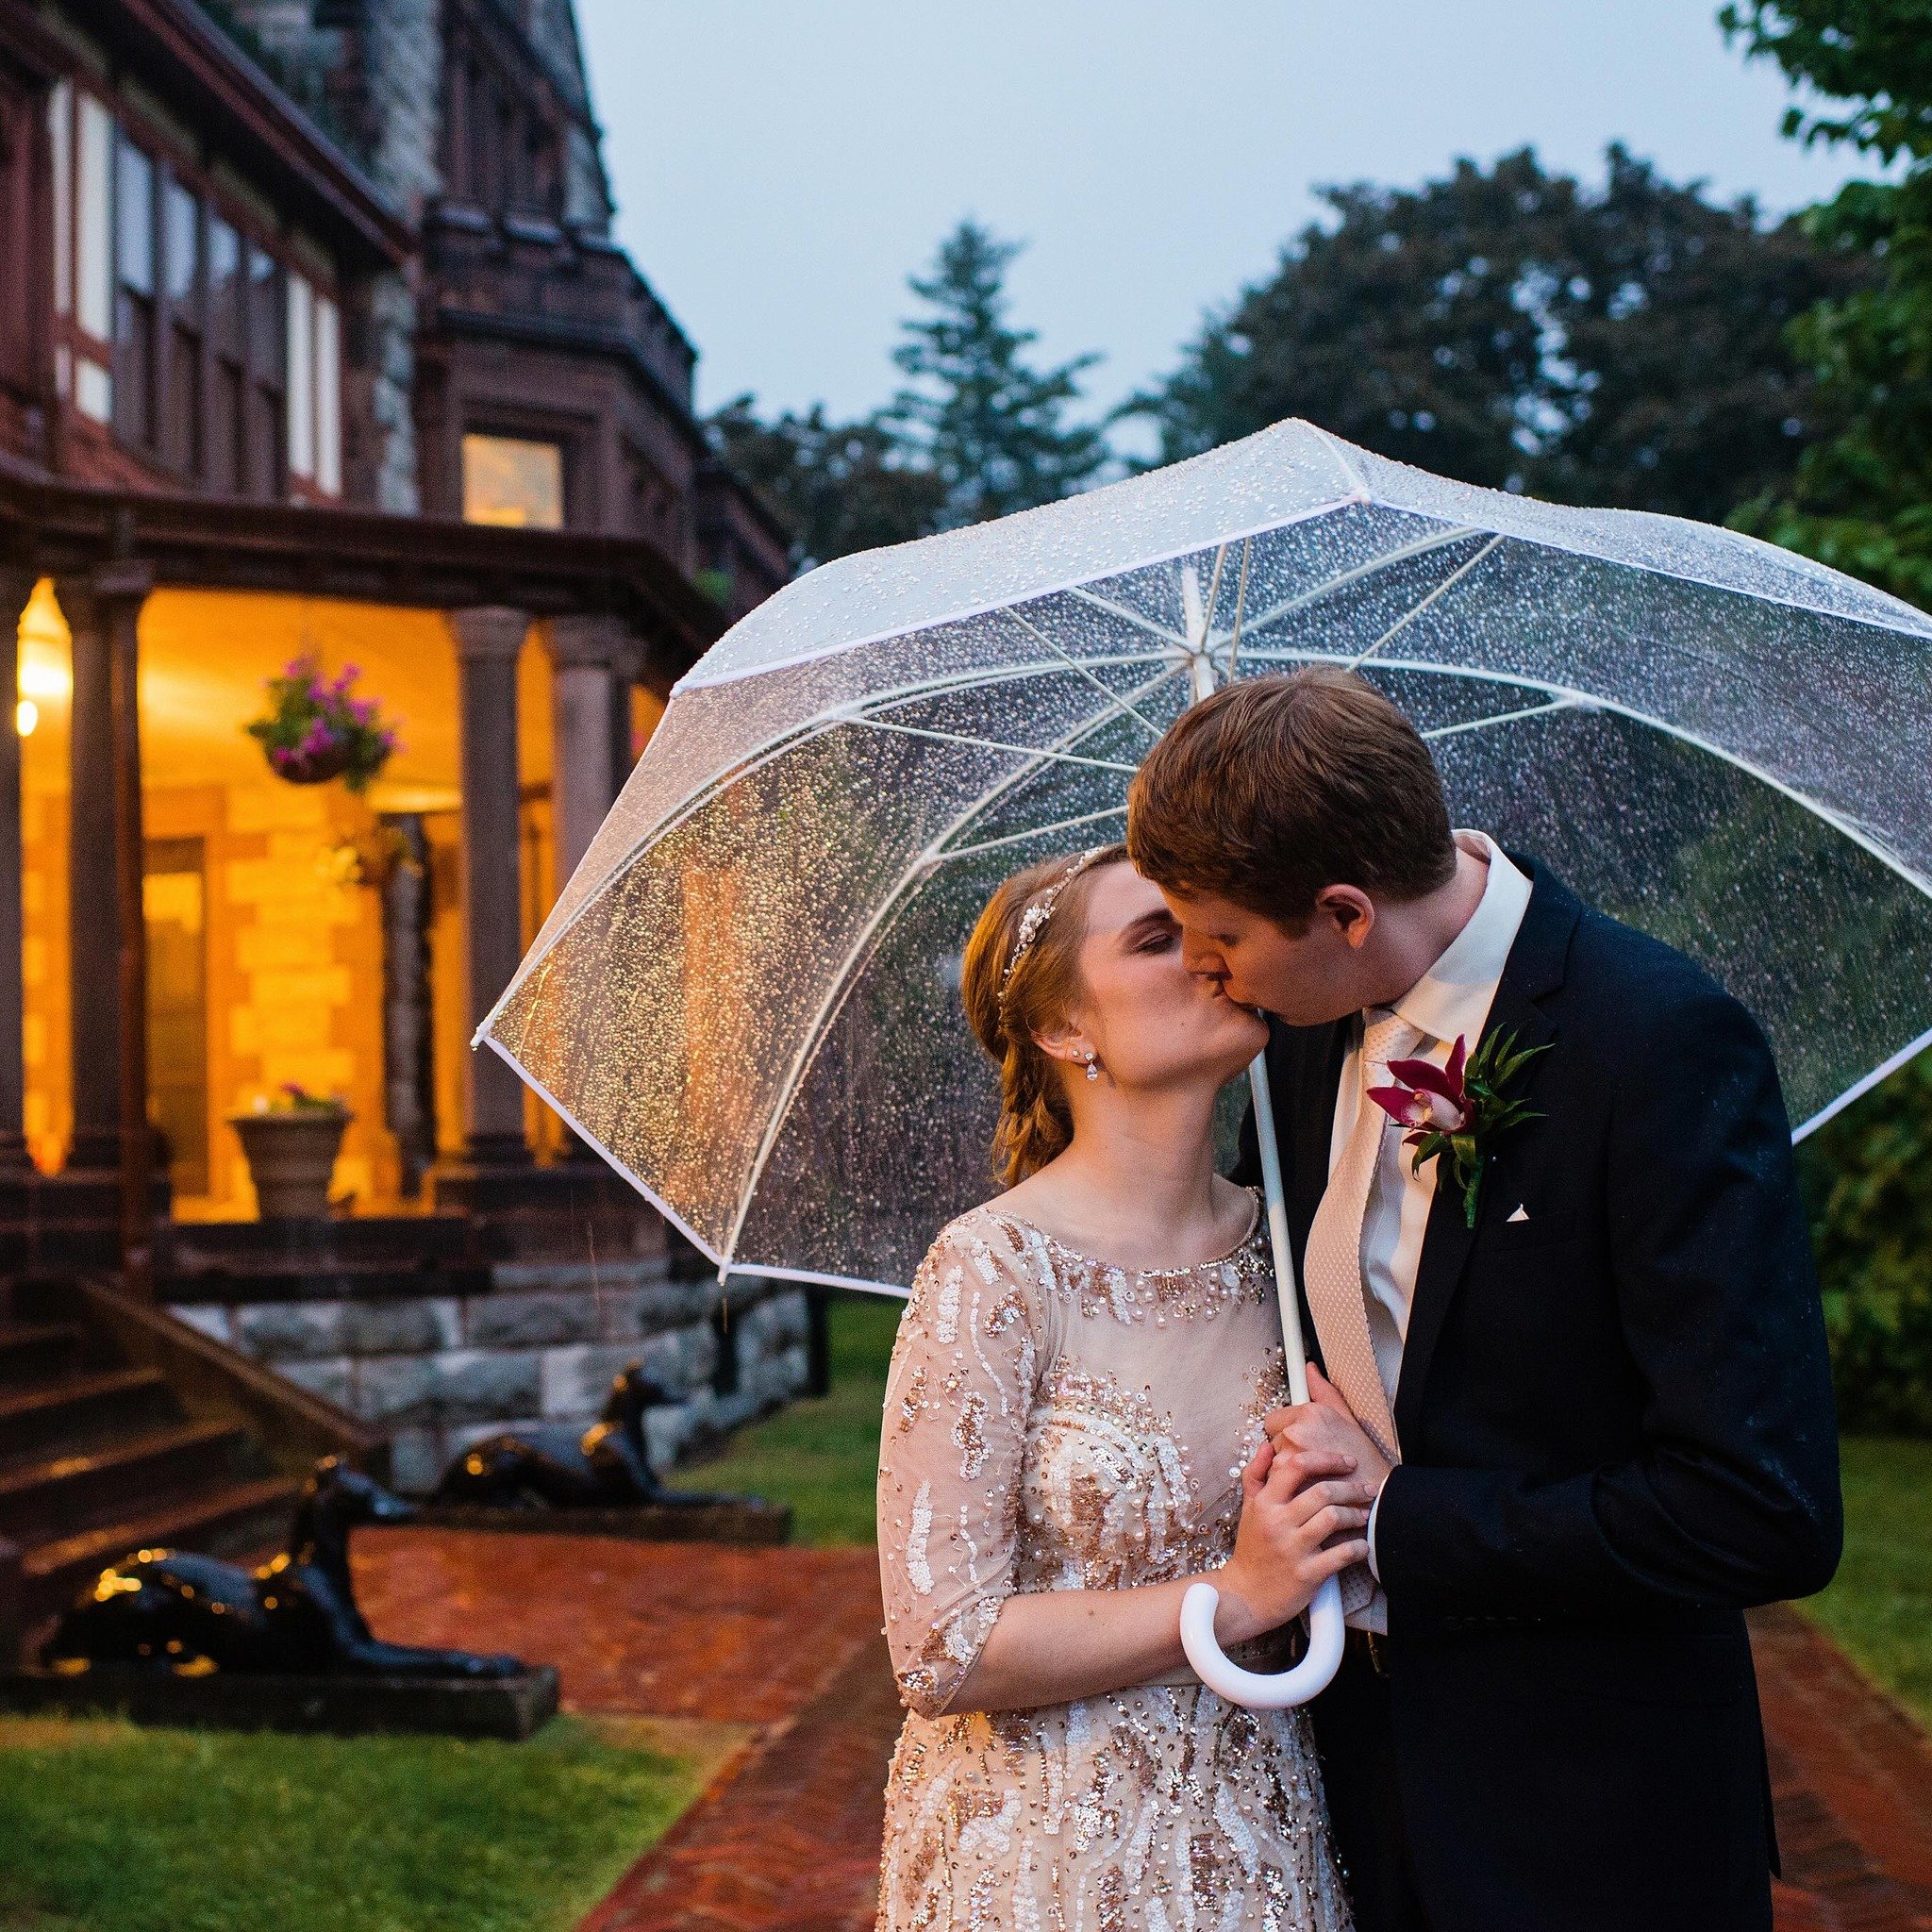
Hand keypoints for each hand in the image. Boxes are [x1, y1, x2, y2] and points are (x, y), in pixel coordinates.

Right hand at [1212, 1438, 1373, 1642]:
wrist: (1244, 1595)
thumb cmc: (1251, 1548)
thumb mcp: (1248, 1508)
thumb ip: (1256, 1474)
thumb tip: (1267, 1446)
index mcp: (1265, 1502)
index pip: (1297, 1466)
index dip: (1327, 1459)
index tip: (1348, 1462)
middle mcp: (1278, 1521)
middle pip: (1323, 1492)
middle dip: (1351, 1488)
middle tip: (1368, 1489)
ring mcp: (1293, 1548)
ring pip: (1333, 1518)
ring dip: (1356, 1515)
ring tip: (1366, 1515)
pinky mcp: (1307, 1574)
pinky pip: (1340, 1555)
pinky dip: (1357, 1548)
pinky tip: (1363, 1545)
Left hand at [1263, 1365, 1393, 1500]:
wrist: (1376, 1497)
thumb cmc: (1366, 1462)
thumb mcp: (1348, 1419)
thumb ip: (1323, 1391)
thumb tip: (1310, 1370)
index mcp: (1309, 1413)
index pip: (1274, 1420)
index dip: (1285, 1432)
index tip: (1298, 1442)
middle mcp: (1295, 1432)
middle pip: (1272, 1442)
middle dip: (1286, 1451)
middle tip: (1311, 1461)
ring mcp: (1289, 1457)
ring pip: (1272, 1463)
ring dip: (1285, 1471)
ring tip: (1312, 1477)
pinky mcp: (1288, 1481)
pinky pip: (1275, 1482)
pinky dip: (1287, 1487)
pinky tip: (1306, 1489)